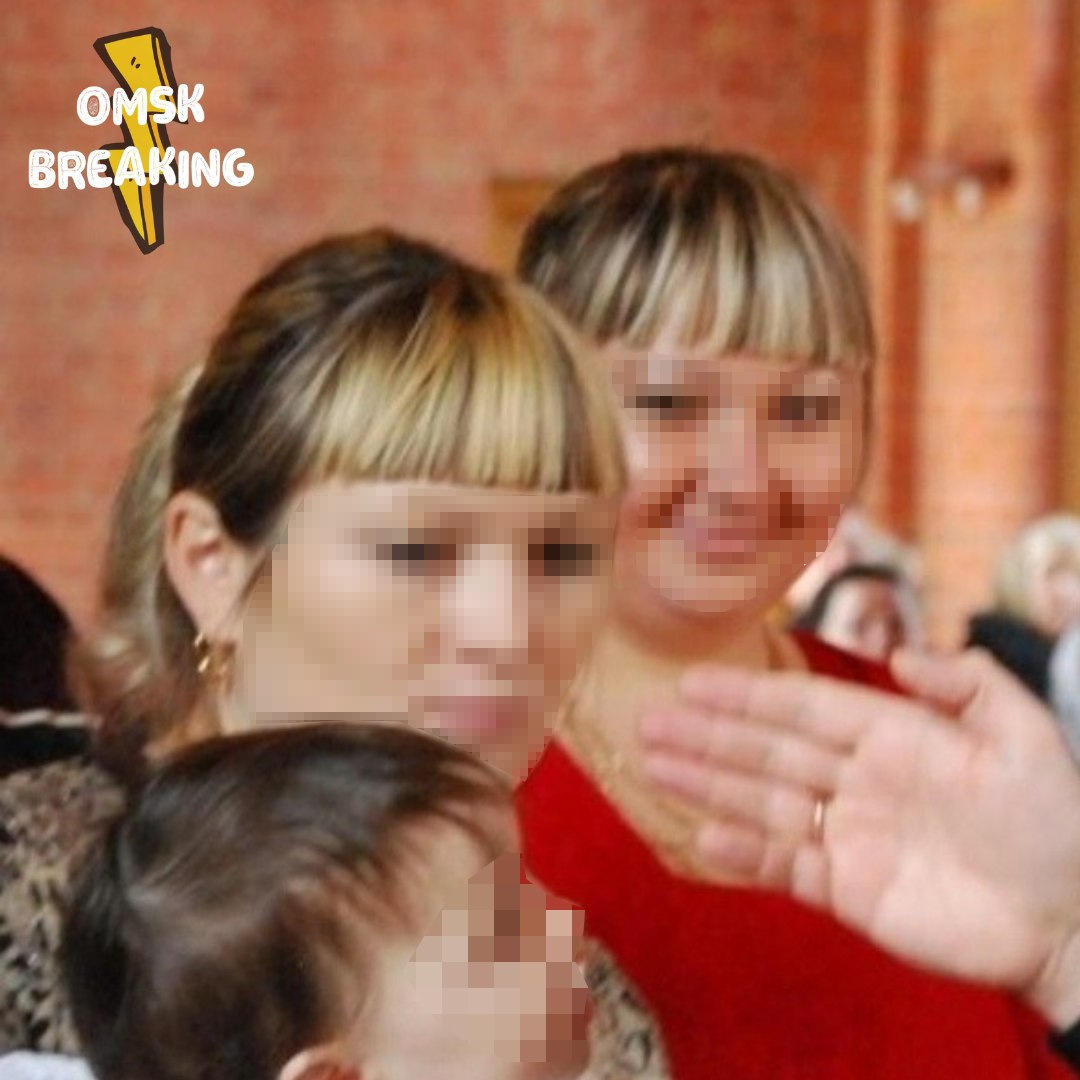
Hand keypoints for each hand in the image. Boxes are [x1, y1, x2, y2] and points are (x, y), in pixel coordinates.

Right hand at [639, 649, 1079, 1025]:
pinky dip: (744, 853)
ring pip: (764, 802)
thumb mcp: (1025, 736)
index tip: (692, 681)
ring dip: (708, 784)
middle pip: (768, 752)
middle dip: (707, 736)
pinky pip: (785, 865)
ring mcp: (847, 836)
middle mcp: (857, 780)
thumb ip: (968, 684)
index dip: (747, 695)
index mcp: (892, 737)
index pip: (804, 709)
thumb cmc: (1055, 824)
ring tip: (653, 765)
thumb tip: (897, 656)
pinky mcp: (847, 891)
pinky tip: (703, 835)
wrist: (1072, 921)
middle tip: (648, 720)